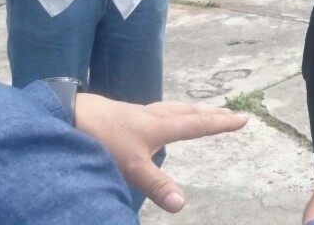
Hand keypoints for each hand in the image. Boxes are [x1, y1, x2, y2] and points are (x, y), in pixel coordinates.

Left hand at [74, 95, 248, 212]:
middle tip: (231, 112)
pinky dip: (169, 111)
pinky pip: (156, 109)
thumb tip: (181, 204)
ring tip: (201, 110)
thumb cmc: (103, 139)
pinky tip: (158, 116)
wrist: (70, 116)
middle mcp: (153, 116)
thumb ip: (157, 184)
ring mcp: (138, 112)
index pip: (198, 125)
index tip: (243, 118)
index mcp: (160, 126)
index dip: (221, 124)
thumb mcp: (132, 167)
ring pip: (173, 108)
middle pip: (189, 112)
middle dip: (211, 114)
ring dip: (192, 110)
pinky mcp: (124, 113)